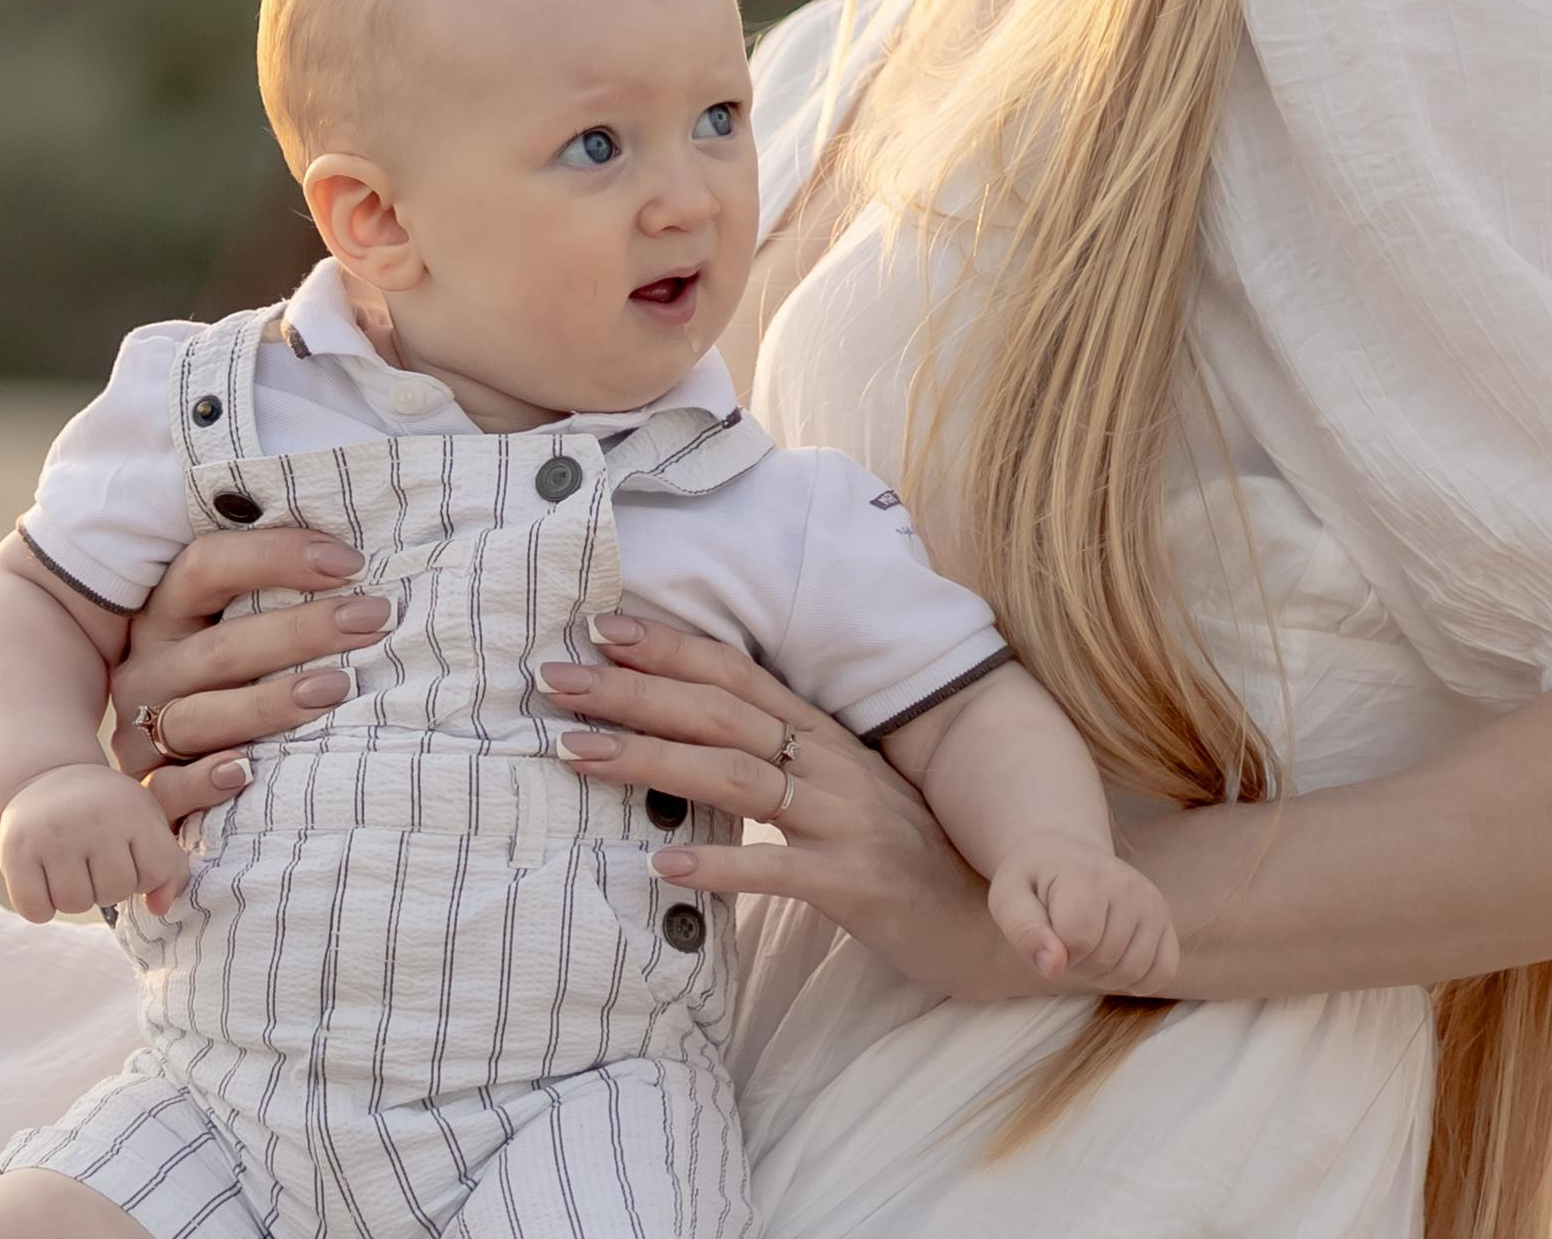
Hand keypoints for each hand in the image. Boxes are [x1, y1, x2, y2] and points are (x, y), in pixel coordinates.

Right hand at [0, 764, 189, 923]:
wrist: (47, 776)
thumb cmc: (108, 810)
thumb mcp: (146, 822)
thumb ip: (168, 866)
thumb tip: (158, 909)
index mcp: (132, 810)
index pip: (156, 873)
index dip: (146, 877)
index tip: (132, 859)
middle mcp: (93, 820)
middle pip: (114, 892)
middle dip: (109, 887)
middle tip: (96, 862)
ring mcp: (52, 836)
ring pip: (75, 904)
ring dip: (75, 898)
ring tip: (72, 869)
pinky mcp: (15, 852)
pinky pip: (35, 910)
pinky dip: (41, 907)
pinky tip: (45, 881)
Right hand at [107, 527, 395, 836]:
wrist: (170, 780)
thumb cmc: (238, 676)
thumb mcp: (238, 625)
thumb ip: (274, 595)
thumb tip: (354, 559)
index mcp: (165, 615)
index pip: (204, 566)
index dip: (276, 557)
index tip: (351, 563)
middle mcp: (149, 670)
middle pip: (219, 648)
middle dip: (302, 631)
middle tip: (373, 620)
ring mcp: (140, 732)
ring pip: (198, 717)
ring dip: (268, 703)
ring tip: (338, 688)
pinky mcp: (146, 790)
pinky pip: (165, 790)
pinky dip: (201, 782)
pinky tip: (245, 771)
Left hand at [537, 614, 1059, 1002]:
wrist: (997, 923)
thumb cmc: (910, 859)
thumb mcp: (844, 799)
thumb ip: (781, 769)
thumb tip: (687, 747)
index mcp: (828, 740)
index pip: (738, 675)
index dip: (670, 647)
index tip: (599, 627)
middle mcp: (836, 766)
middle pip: (721, 712)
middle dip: (633, 690)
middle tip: (554, 679)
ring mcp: (849, 821)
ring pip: (738, 774)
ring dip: (651, 758)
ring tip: (575, 752)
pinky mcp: (859, 883)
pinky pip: (780, 868)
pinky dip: (720, 862)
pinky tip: (661, 865)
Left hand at [986, 833, 1179, 993]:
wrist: (1064, 855)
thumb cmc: (1033, 881)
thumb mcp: (1008, 899)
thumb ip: (1024, 932)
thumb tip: (1053, 967)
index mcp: (1084, 874)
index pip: (1078, 940)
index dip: (1055, 949)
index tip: (1047, 930)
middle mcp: (1126, 883)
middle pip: (1105, 959)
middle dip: (1078, 963)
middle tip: (1065, 938)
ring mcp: (1151, 901)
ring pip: (1134, 971)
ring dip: (1104, 975)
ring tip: (1087, 947)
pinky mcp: (1164, 918)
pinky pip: (1163, 971)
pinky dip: (1138, 980)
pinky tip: (1115, 961)